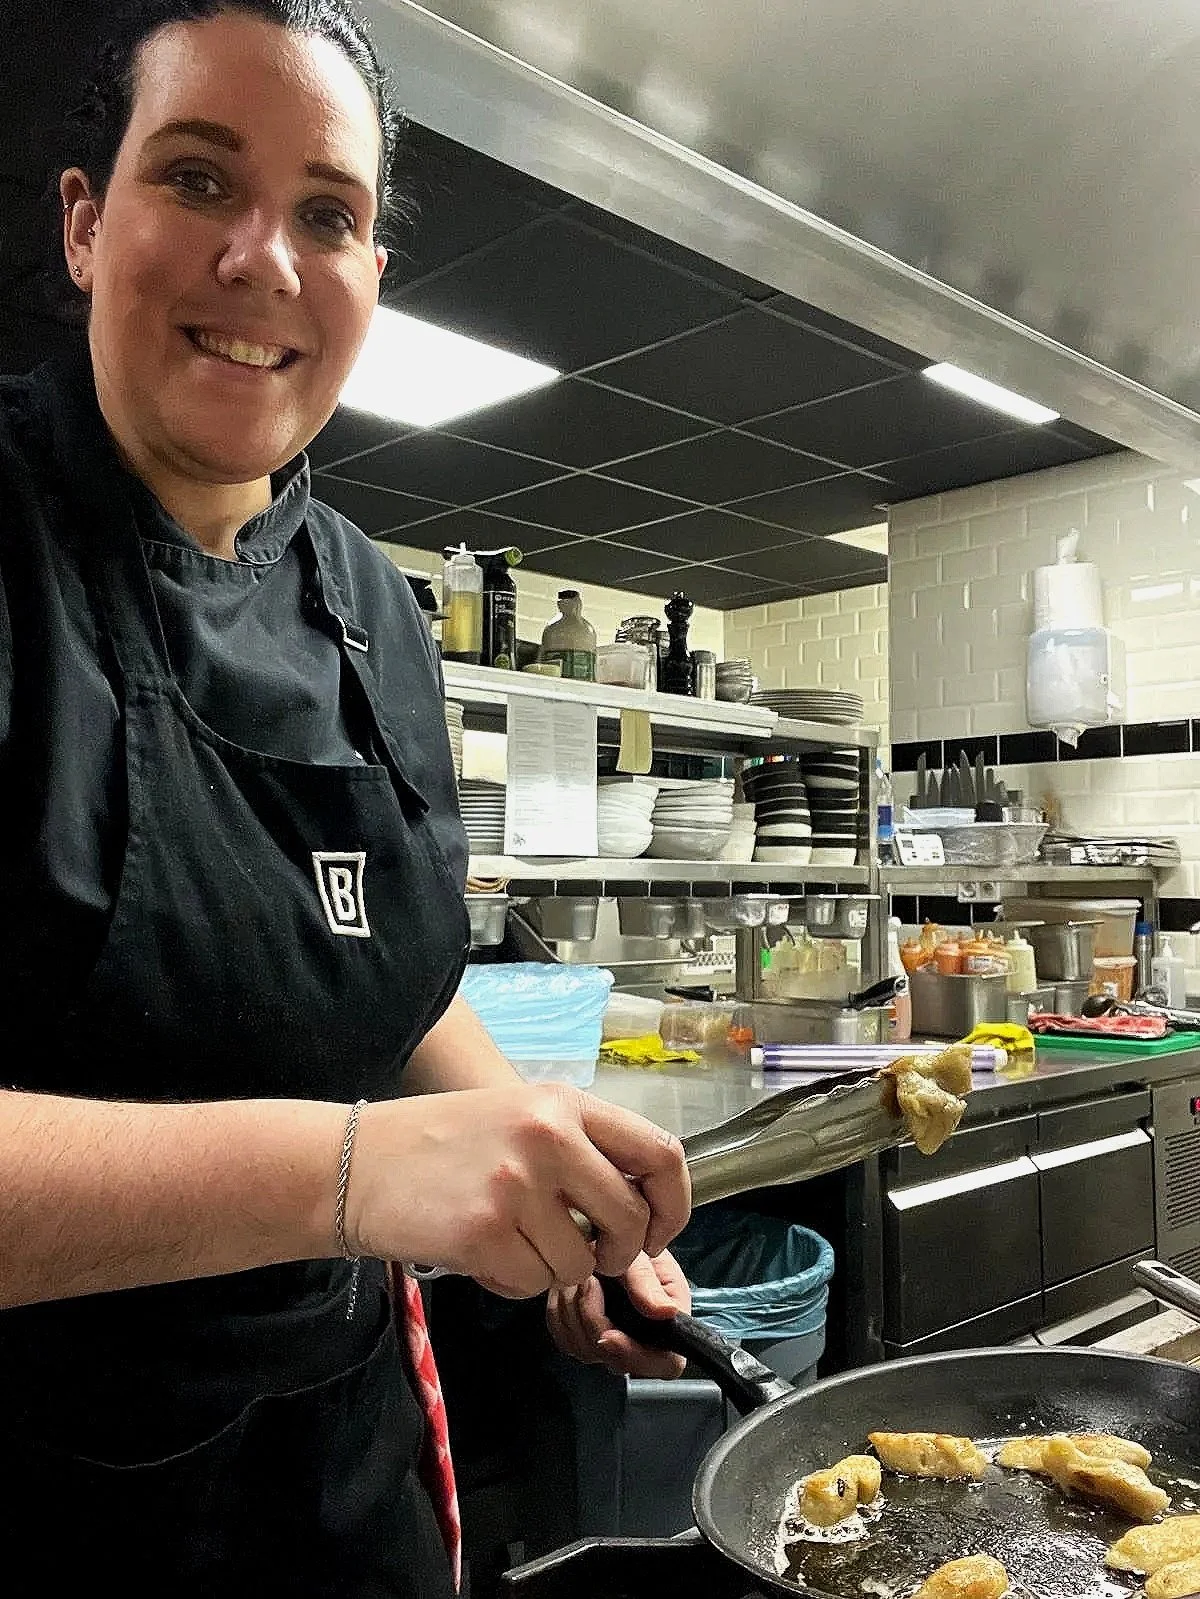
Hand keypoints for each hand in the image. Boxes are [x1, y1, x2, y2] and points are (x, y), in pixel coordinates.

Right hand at [344, 1084, 688, 1299]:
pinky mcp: (484, 1233)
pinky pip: (535, 1285)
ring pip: (581, 1263)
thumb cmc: (442, 1144)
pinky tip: (482, 1250)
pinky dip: (515, 1281)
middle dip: (616, 1253)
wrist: (355, 1164)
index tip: (656, 1231)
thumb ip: (583, 1148)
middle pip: (630, 1221)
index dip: (672, 1205)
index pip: (661, 1154)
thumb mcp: (521, 1116)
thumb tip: (645, 1205)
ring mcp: (516, 1185)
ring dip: (553, 1267)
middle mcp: (548, 1137)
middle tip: (586, 1251)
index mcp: (564, 1104)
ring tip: (510, 1236)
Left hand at [546, 1249, 691, 1379]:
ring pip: (583, 1349)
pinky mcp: (581, 1341)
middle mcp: (639, 1346)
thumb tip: (665, 1312)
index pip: (662, 1364)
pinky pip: (564, 1338)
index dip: (634, 1354)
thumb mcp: (644, 1257)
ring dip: (574, 1308)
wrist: (609, 1242)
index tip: (609, 1334)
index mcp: (668, 1328)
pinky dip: (561, 1311)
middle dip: (594, 1316)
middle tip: (590, 1277)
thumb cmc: (636, 1249)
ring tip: (582, 1275)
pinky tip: (570, 1288)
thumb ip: (648, 1283)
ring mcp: (608, 1347)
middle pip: (613, 1357)